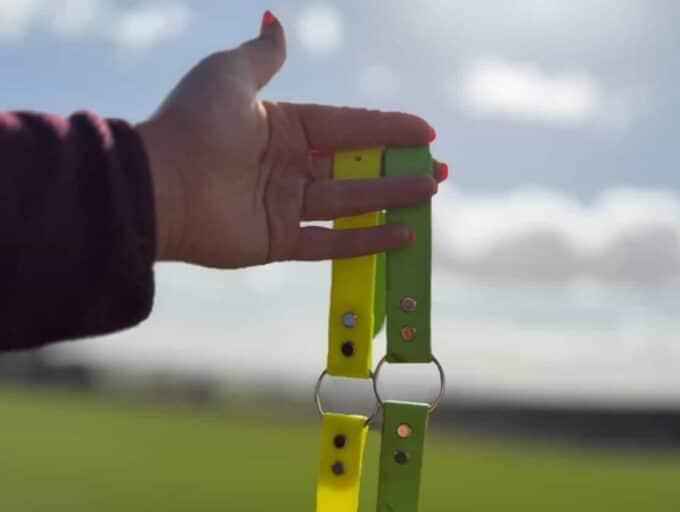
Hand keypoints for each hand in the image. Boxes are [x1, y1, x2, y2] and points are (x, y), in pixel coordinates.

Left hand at [136, 11, 446, 267]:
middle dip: (399, 169)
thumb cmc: (193, 124)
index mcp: (282, 126)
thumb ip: (262, 55)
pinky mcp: (279, 242)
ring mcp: (285, 206)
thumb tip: (274, 22)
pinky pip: (331, 242)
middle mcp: (287, 166)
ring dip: (392, 199)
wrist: (161, 185)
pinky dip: (367, 241)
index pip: (347, 126)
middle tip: (439, 173)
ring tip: (430, 197)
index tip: (426, 133)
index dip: (387, 128)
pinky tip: (401, 235)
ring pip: (351, 203)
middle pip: (356, 166)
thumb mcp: (229, 75)